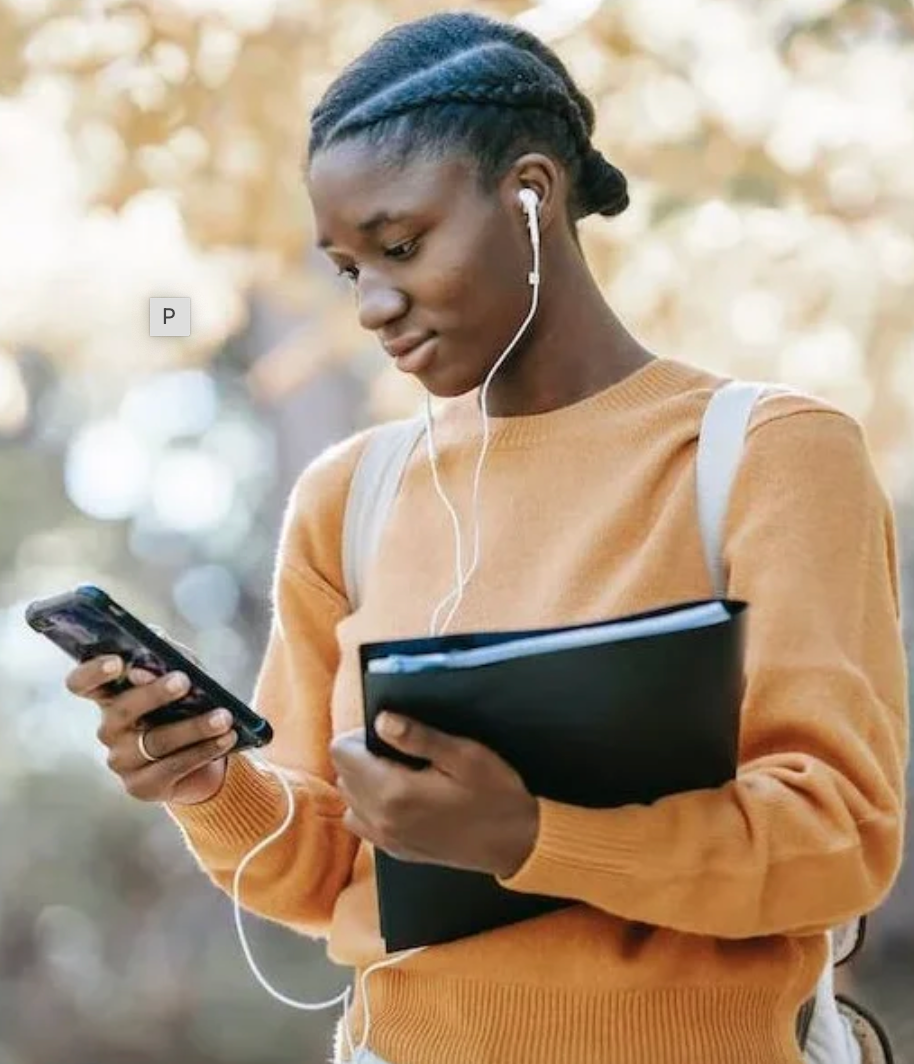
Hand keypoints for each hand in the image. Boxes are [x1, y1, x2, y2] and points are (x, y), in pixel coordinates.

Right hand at [65, 655, 236, 805]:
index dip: (93, 672)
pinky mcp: (141, 786)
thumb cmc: (188, 705)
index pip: (82, 683)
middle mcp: (109, 729)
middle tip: (184, 680)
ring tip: (224, 717)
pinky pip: (173, 767)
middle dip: (154, 693)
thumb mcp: (184, 674)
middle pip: (123, 709)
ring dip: (194, 727)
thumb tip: (157, 637)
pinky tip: (227, 738)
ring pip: (155, 741)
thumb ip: (169, 655)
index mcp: (111, 696)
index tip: (118, 662)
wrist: (206, 754)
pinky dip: (204, 750)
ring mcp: (121, 760)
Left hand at [330, 713, 538, 878]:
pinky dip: (371, 807)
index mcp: (394, 792)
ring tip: (399, 773)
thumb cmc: (495, 794)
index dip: (359, 734)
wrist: (516, 843)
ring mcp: (387, 840)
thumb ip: (418, 737)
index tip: (388, 733)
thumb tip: (381, 720)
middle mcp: (381, 819)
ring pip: (350, 801)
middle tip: (399, 750)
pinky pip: (363, 823)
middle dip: (361, 756)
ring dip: (363, 782)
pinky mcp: (396, 851)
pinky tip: (401, 798)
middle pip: (342, 775)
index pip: (341, 753)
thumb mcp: (464, 755)